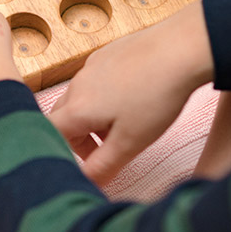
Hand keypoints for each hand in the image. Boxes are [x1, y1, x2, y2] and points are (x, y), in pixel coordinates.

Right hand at [49, 2, 213, 184]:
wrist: (180, 48)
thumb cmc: (156, 97)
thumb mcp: (131, 142)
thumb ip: (103, 166)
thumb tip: (85, 183)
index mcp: (77, 109)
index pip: (50, 134)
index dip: (61, 151)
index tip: (86, 161)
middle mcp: (77, 85)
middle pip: (62, 116)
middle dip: (78, 137)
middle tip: (107, 148)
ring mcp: (91, 65)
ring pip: (80, 97)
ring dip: (92, 117)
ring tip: (125, 123)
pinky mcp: (107, 53)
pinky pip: (95, 79)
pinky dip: (105, 94)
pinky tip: (134, 96)